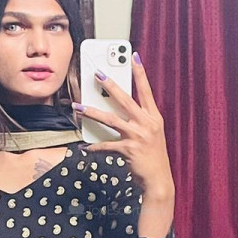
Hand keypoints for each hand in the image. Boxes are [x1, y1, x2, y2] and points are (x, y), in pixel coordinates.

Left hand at [74, 52, 173, 195]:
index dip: (140, 73)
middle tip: (97, 74)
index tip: (134, 57)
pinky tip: (86, 146)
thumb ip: (139, 121)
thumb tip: (118, 112)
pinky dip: (94, 146)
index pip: (146, 91)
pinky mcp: (128, 149)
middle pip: (125, 99)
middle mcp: (147, 123)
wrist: (158, 179)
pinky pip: (106, 145)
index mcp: (154, 118)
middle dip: (110, 85)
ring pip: (110, 119)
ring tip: (78, 108)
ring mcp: (138, 135)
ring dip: (91, 112)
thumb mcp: (151, 135)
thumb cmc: (153, 157)